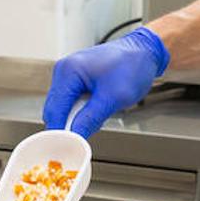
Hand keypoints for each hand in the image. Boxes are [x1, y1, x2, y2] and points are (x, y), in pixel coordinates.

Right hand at [41, 27, 169, 137]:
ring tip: (96, 119)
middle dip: (67, 126)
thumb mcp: (113, 97)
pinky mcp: (76, 78)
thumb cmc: (133, 66)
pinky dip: (80, 111)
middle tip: (80, 141)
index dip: (59, 132)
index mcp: (69, 71)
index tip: (65, 148)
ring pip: (63, 107)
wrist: (144, 51)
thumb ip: (90, 119)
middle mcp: (64, 70)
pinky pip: (71, 102)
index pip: (55, 110)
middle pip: (55, 110)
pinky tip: (95, 112)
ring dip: (75, 118)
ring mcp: (69, 73)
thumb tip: (75, 136)